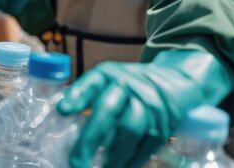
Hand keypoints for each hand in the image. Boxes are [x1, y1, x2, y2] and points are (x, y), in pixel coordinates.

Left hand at [57, 50, 233, 167]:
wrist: (173, 82)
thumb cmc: (128, 86)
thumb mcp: (107, 81)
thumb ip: (85, 96)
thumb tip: (60, 118)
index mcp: (109, 75)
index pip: (92, 82)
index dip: (77, 96)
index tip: (63, 110)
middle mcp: (129, 86)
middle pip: (108, 110)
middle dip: (90, 138)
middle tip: (76, 161)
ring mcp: (150, 104)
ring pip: (129, 130)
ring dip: (113, 156)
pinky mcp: (166, 123)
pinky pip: (147, 146)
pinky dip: (132, 161)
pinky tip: (119, 167)